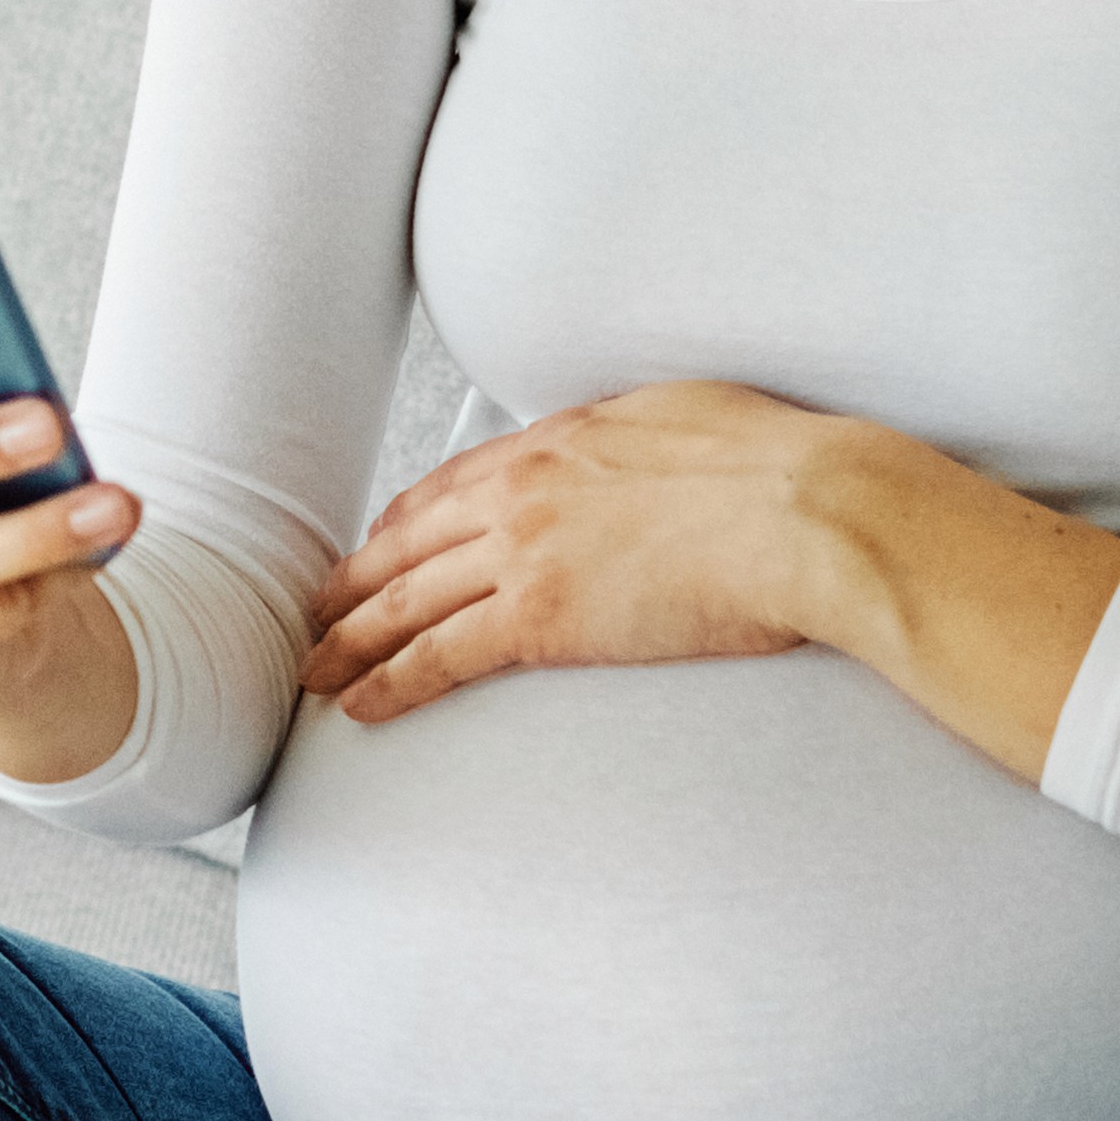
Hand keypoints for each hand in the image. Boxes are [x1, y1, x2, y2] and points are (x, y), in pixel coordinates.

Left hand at [296, 380, 842, 725]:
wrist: (805, 510)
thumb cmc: (778, 467)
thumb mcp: (690, 416)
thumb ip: (639, 440)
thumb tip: (640, 451)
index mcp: (562, 436)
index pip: (453, 482)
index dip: (405, 523)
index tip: (379, 548)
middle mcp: (525, 487)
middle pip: (411, 542)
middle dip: (354, 583)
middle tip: (315, 613)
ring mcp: (526, 552)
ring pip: (408, 600)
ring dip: (352, 639)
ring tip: (314, 669)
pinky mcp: (542, 618)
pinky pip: (442, 655)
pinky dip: (393, 681)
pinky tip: (364, 703)